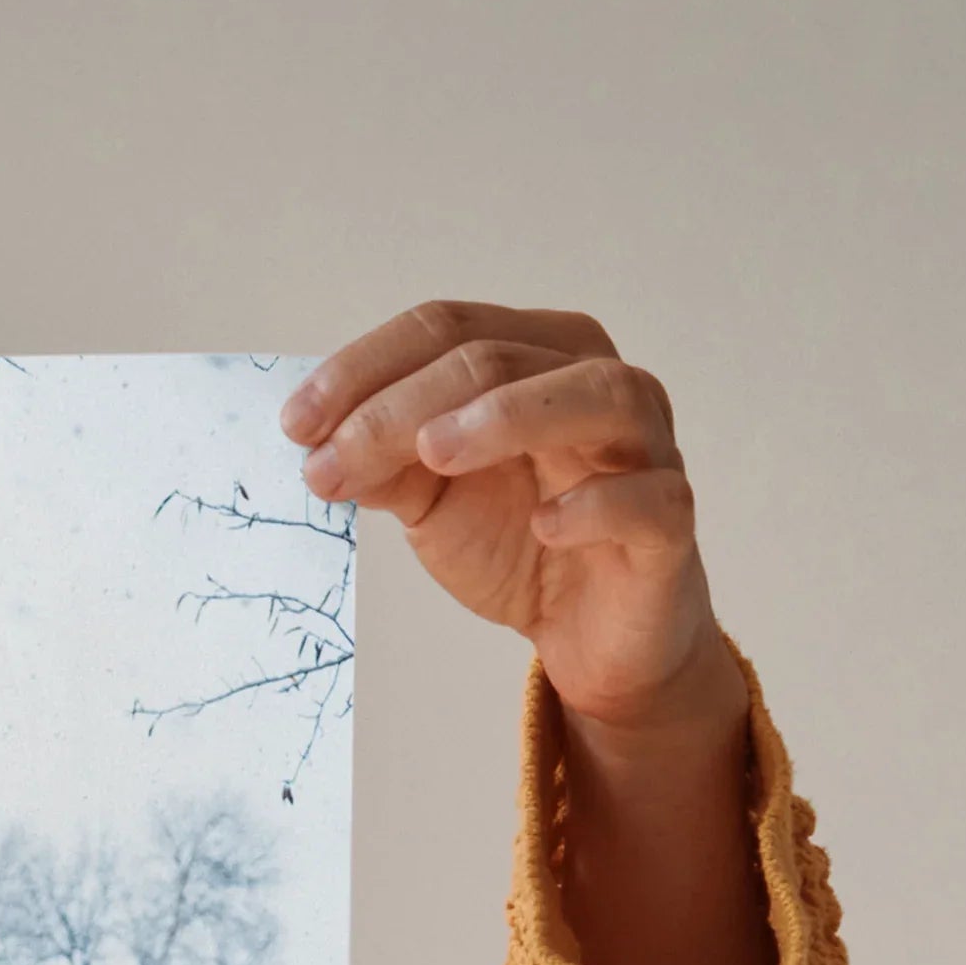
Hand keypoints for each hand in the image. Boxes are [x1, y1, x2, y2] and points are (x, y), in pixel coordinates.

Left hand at [282, 302, 737, 739]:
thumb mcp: (433, 502)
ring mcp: (645, 447)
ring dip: (508, 415)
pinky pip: (648, 497)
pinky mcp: (670, 521)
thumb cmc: (520, 547)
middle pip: (501, 358)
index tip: (295, 424)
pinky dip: (596, 504)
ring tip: (431, 452)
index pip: (448, 328)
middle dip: (402, 405)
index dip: (366, 368)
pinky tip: (544, 525)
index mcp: (538, 358)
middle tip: (329, 460)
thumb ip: (384, 467)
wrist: (590, 636)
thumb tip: (318, 445)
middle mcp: (598, 383)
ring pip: (595, 394)